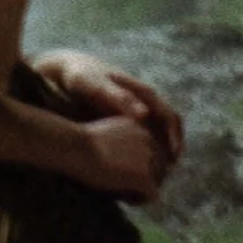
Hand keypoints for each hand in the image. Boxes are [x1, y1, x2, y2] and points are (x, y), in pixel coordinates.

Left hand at [31, 49, 185, 177]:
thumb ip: (118, 98)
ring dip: (161, 149)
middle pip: (169, 125)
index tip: (172, 157)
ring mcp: (137, 107)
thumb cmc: (81, 78)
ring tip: (157, 172)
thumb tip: (144, 114)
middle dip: (172, 147)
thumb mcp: (96, 86)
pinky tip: (139, 163)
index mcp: (144, 92)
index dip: (174, 138)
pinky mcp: (127, 115)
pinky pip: (146, 132)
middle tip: (168, 171)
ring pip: (159, 130)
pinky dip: (148, 147)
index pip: (170, 117)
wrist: (68, 70)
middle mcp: (145, 100)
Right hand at [77, 112, 165, 203]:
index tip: (119, 172)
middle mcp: (151, 141)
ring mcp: (150, 159)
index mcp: (141, 128)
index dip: (139, 165)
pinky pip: (152, 196)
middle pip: (159, 167)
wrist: (76, 146)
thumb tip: (116, 158)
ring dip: (143, 190)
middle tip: (123, 187)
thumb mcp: (104, 133)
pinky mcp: (145, 177)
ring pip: (158, 182)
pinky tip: (124, 200)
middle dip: (145, 179)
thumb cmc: (79, 142)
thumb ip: (117, 142)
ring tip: (124, 195)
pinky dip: (139, 200)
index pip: (152, 151)